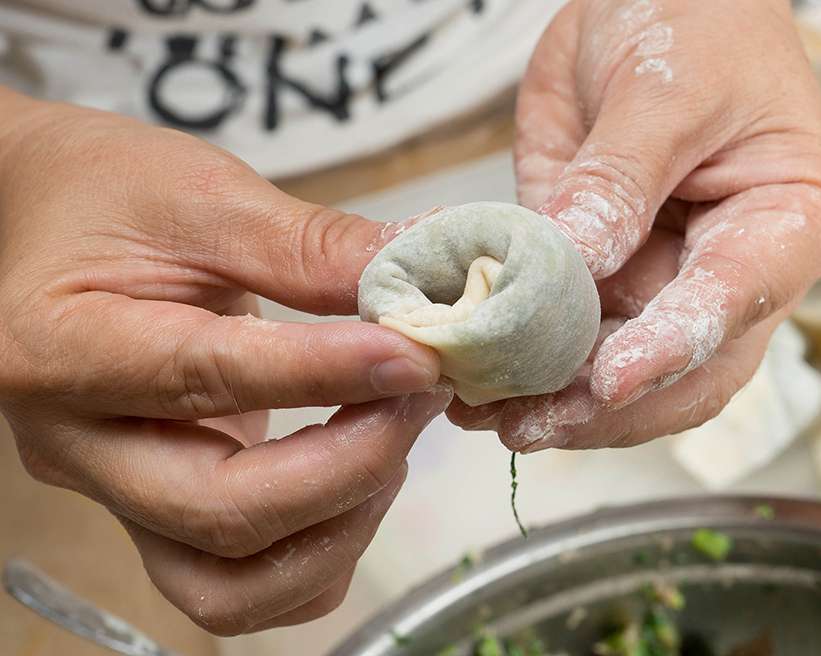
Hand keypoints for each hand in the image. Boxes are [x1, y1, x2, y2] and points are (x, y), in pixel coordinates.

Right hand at [0, 89, 450, 634]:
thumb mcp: (205, 196)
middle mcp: (76, 446)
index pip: (207, 379)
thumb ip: (311, 247)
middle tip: (420, 393)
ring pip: (228, 588)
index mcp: (63, 347)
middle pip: (219, 515)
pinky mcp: (156, 515)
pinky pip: (240, 589)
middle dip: (349, 465)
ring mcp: (114, 495)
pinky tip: (359, 475)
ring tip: (392, 438)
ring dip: (339, 528)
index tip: (414, 355)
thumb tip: (422, 282)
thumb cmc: (112, 197)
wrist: (47, 224)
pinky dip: (319, 555)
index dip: (326, 374)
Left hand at [449, 0, 820, 449]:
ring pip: (628, 376)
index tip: (608, 381)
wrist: (656, 3)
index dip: (671, 348)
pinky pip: (578, 342)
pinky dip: (531, 369)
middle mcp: (742, 272)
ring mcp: (675, 284)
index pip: (736, 300)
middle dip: (606, 406)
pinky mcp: (617, 284)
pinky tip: (483, 383)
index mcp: (792, 220)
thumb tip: (571, 264)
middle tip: (527, 422)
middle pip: (690, 370)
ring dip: (558, 403)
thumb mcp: (661, 86)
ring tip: (485, 413)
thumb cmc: (696, 21)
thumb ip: (618, 179)